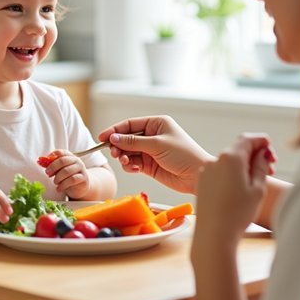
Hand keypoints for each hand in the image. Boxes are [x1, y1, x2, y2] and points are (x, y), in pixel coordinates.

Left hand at [41, 150, 91, 198]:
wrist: (80, 187)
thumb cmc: (68, 177)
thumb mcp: (60, 170)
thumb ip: (52, 165)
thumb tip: (40, 161)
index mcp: (70, 156)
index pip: (61, 152)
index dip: (52, 156)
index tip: (46, 162)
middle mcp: (77, 161)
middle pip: (63, 160)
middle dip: (53, 167)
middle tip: (47, 173)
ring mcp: (81, 169)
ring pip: (67, 171)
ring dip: (58, 178)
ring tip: (55, 182)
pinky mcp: (83, 178)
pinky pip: (72, 180)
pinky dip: (63, 185)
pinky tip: (59, 189)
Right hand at [97, 115, 213, 193]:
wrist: (197, 176)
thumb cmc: (184, 155)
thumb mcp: (157, 145)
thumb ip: (133, 142)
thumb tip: (113, 138)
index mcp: (156, 124)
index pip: (130, 124)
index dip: (115, 130)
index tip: (101, 138)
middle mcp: (152, 135)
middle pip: (126, 139)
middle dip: (118, 146)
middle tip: (114, 154)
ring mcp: (151, 151)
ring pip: (128, 152)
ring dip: (124, 158)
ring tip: (126, 163)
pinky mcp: (150, 165)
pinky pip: (134, 163)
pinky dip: (131, 166)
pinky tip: (136, 169)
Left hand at [192, 134, 275, 254]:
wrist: (213, 236)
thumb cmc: (238, 214)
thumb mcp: (258, 189)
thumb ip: (261, 167)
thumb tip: (262, 153)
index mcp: (230, 158)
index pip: (247, 139)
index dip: (260, 140)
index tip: (269, 144)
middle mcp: (215, 160)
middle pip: (237, 149)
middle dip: (253, 153)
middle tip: (269, 166)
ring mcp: (206, 171)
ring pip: (227, 161)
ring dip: (241, 164)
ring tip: (255, 180)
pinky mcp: (202, 182)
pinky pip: (219, 171)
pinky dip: (230, 173)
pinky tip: (239, 188)